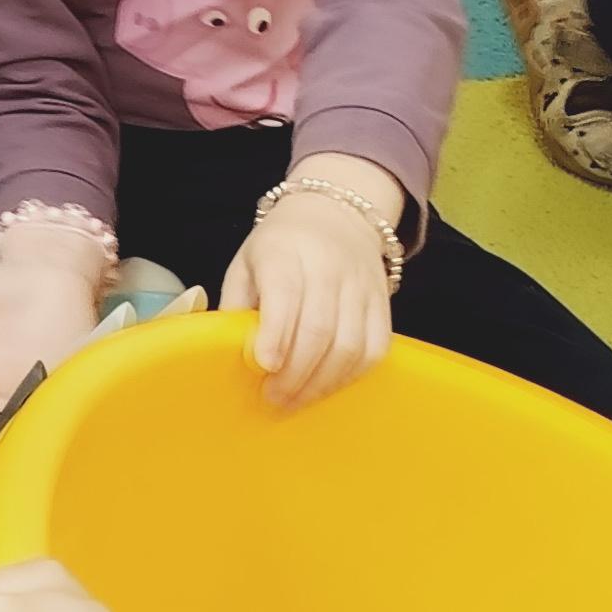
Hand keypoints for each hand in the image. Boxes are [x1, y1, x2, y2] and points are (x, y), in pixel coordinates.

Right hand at [0, 236, 100, 465]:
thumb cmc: (9, 285)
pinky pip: (58, 402)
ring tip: (3, 470)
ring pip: (20, 424)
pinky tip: (43, 439)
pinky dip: (50, 421)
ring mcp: (39, 383)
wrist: (53, 269)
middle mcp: (7, 385)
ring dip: (11, 446)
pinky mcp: (69, 375)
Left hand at [220, 181, 397, 409]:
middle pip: (319, 330)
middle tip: (274, 398)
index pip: (285, 294)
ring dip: (322, 383)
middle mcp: (328, 266)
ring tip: (297, 400)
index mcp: (284, 252)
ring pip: (350, 345)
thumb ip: (236, 306)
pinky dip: (352, 375)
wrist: (335, 211)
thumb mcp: (246, 263)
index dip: (276, 335)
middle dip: (295, 374)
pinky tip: (328, 385)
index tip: (264, 367)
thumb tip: (228, 354)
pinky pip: (376, 348)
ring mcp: (360, 285)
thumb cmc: (281, 246)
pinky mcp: (383, 301)